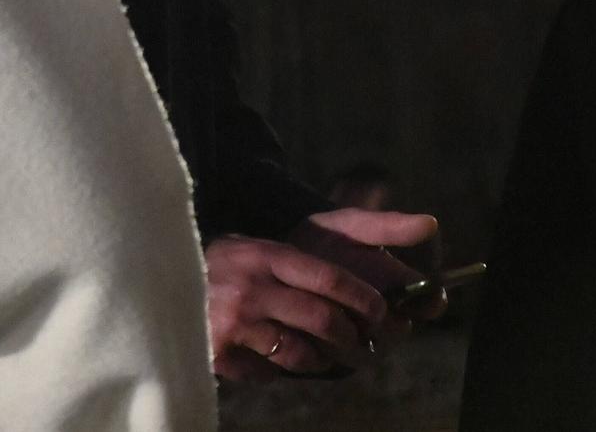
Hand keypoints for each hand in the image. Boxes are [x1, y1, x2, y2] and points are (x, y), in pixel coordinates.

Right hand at [205, 208, 441, 382]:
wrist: (164, 275)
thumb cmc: (239, 257)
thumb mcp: (274, 237)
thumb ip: (360, 226)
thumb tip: (431, 223)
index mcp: (268, 254)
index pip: (328, 279)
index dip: (363, 300)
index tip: (383, 314)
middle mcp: (252, 286)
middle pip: (321, 320)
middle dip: (352, 338)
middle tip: (362, 344)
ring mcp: (234, 322)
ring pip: (300, 354)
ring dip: (324, 361)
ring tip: (328, 355)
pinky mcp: (221, 353)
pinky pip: (270, 372)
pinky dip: (282, 370)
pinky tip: (278, 356)